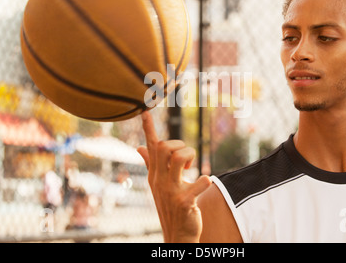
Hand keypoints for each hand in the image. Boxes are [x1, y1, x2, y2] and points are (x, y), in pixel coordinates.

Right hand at [137, 111, 211, 242]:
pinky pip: (199, 182)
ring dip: (192, 157)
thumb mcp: (157, 185)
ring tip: (192, 169)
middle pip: (165, 147)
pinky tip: (205, 182)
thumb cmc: (170, 206)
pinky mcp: (184, 202)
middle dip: (180, 145)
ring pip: (179, 157)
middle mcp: (160, 180)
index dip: (149, 128)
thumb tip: (139, 148)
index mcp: (154, 174)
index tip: (145, 110)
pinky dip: (205, 180)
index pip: (150, 147)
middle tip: (186, 159)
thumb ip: (150, 165)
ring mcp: (170, 191)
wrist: (177, 234)